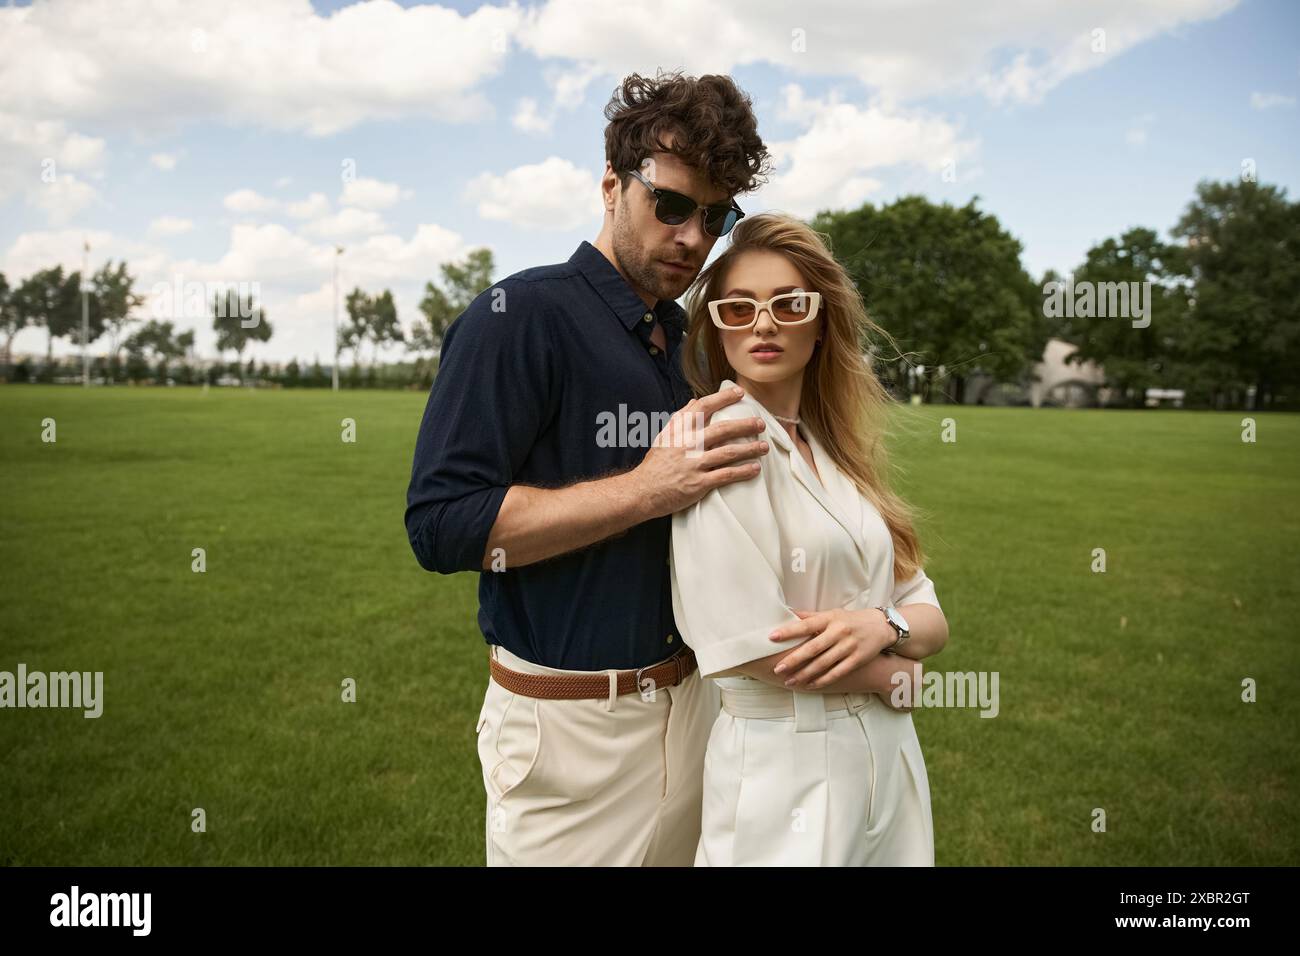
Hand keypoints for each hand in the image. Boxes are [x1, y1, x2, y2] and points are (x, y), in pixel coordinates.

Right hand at [634, 387, 769, 517]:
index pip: (704, 407)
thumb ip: (680, 419)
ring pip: (729, 452)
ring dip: (750, 449)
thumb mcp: (664, 437)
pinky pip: (726, 475)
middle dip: (746, 425)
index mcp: (680, 430)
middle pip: (723, 429)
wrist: (643, 491)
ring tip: (764, 447)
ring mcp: (695, 463)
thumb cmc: (655, 464)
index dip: (723, 398)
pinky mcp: (699, 483)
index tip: (739, 394)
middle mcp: (689, 444)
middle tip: (760, 424)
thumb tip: (693, 402)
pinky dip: (743, 471)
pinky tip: (755, 469)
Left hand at [768, 608, 897, 689]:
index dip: (789, 631)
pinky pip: (837, 673)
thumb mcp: (831, 613)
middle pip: (813, 648)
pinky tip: (809, 685)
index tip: (772, 637)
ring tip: (790, 681)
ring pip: (823, 664)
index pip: (806, 625)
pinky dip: (822, 680)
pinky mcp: (857, 660)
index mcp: (830, 619)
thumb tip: (786, 612)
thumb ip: (810, 616)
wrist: (880, 626)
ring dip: (805, 674)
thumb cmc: (849, 620)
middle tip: (778, 669)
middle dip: (794, 660)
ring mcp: (849, 647)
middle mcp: (839, 632)